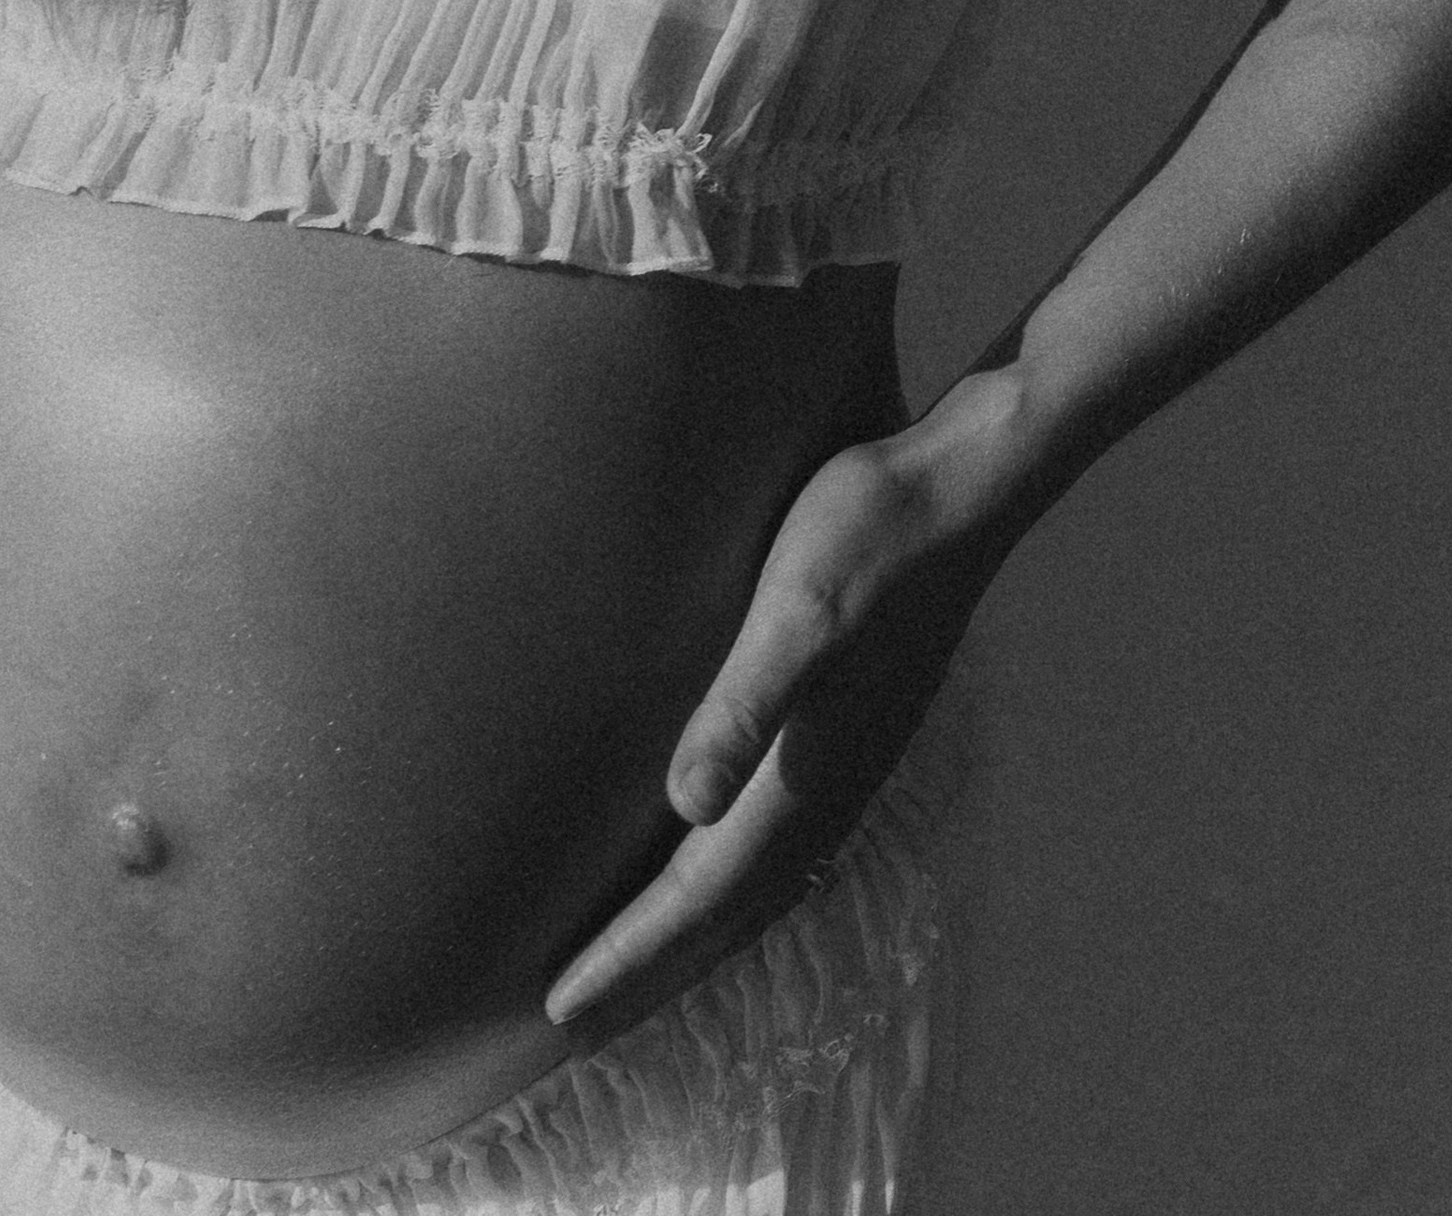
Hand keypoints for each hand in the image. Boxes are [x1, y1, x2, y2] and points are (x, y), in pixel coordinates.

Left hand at [544, 381, 1030, 1036]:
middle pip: (722, 918)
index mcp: (803, 775)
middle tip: (569, 1026)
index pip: (696, 899)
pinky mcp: (847, 734)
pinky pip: (774, 847)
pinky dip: (726, 885)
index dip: (627, 958)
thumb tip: (687, 805)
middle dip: (647, 974)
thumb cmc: (864, 533)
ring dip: (688, 938)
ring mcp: (844, 768)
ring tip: (628, 973)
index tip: (557, 1013)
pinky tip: (705, 868)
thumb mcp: (794, 608)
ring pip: (751, 889)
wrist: (958, 490)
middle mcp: (827, 793)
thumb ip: (744, 706)